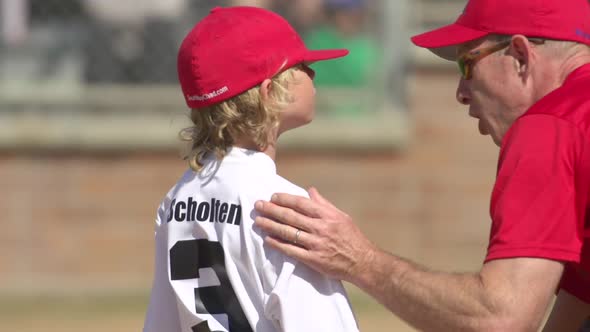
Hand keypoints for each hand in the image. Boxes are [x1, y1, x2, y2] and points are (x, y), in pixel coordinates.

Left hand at [254, 187, 377, 281]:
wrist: (362, 262)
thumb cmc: (352, 237)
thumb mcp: (341, 216)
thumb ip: (324, 204)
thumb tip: (310, 190)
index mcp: (327, 215)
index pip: (301, 203)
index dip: (285, 199)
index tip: (272, 197)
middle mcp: (320, 228)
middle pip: (290, 216)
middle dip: (272, 210)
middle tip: (258, 205)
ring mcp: (316, 244)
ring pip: (288, 232)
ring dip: (271, 226)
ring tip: (258, 221)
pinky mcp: (313, 259)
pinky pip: (291, 250)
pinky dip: (278, 244)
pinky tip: (268, 240)